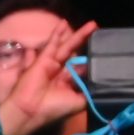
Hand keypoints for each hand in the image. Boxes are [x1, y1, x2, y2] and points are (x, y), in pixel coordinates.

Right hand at [0, 19, 97, 134]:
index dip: (91, 60)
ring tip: (91, 24)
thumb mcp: (78, 102)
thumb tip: (100, 80)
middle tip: (97, 30)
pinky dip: (57, 34)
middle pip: (76, 55)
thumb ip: (89, 91)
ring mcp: (51, 66)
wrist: (30, 111)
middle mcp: (59, 74)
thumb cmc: (54, 109)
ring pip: (66, 47)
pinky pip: (52, 44)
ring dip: (77, 35)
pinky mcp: (43, 60)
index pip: (81, 69)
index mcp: (67, 85)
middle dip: (86, 45)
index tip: (103, 52)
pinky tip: (63, 23)